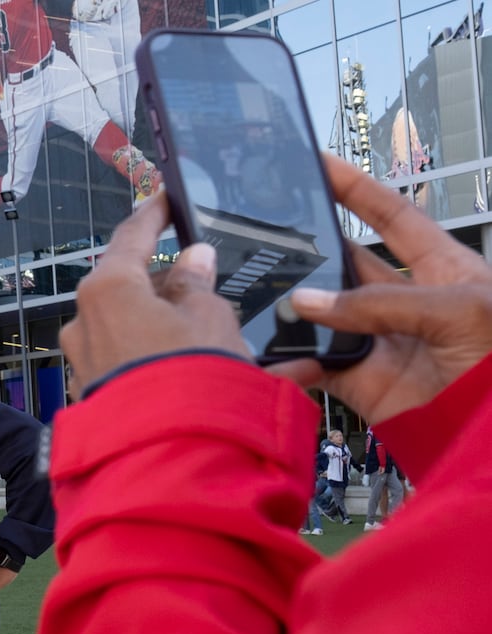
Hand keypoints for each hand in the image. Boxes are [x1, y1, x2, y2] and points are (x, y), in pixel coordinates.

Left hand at [63, 196, 246, 397]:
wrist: (170, 460)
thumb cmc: (190, 379)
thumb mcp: (210, 317)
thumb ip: (198, 284)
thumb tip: (192, 261)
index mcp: (107, 289)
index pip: (132, 235)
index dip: (154, 213)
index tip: (166, 195)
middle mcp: (84, 323)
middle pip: (133, 289)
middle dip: (174, 289)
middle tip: (212, 289)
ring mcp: (86, 363)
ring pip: (139, 332)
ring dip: (181, 331)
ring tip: (232, 342)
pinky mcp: (98, 397)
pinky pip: (142, 369)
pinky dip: (175, 365)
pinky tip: (217, 374)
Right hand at [272, 155, 491, 425]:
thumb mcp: (458, 310)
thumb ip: (382, 302)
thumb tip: (308, 302)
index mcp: (442, 269)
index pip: (393, 217)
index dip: (357, 190)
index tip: (320, 166)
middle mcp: (405, 301)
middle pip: (348, 264)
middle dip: (312, 251)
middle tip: (270, 236)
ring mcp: (381, 341)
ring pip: (324, 316)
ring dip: (295, 309)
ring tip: (260, 296)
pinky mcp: (362, 382)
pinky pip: (316, 365)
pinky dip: (292, 362)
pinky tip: (274, 353)